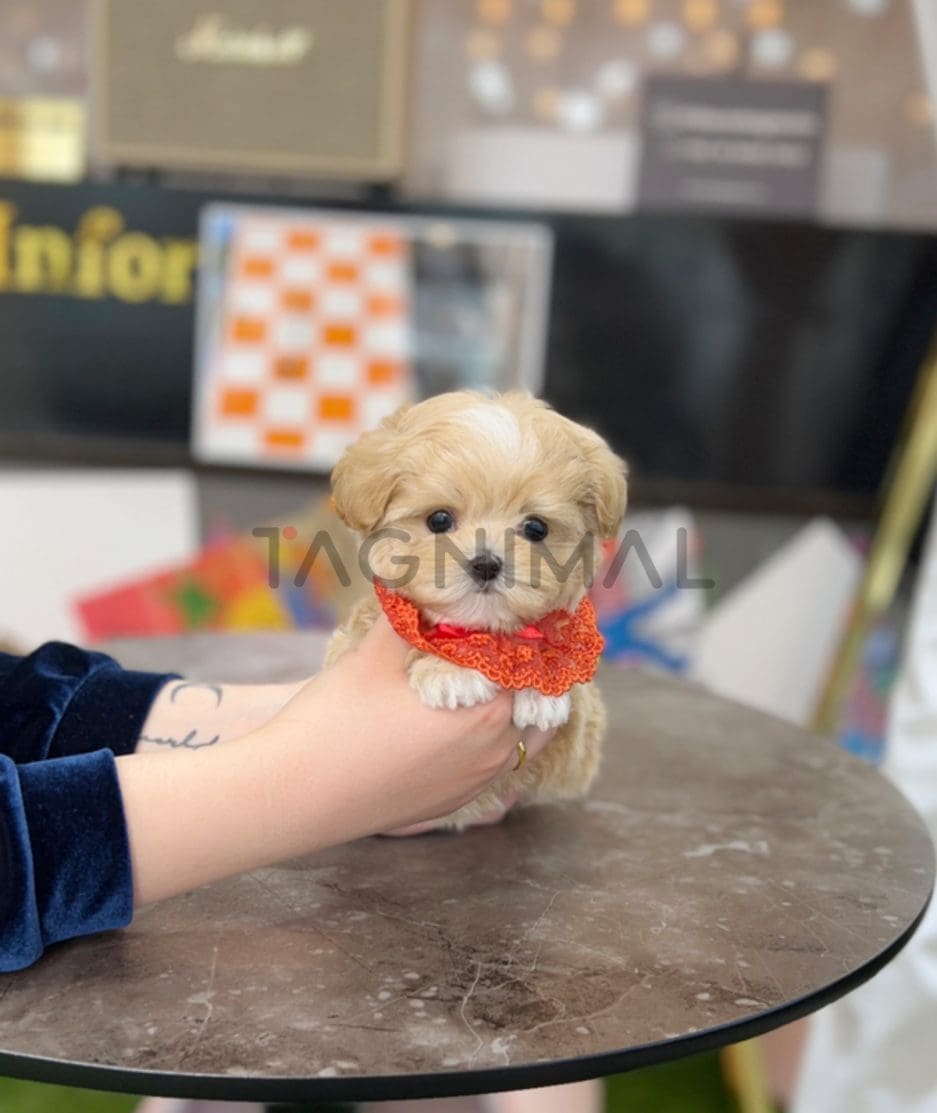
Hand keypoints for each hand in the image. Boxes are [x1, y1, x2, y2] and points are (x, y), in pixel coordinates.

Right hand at [118, 616, 555, 906]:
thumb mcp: (376, 654)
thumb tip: (422, 574)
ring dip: (512, 700)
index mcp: (489, 709)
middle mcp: (496, 750)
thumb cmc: (335, 722)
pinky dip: (492, 733)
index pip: (532, 659)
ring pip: (521, 734)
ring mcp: (477, 782)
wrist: (293, 796)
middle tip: (504, 631)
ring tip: (490, 669)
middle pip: (534, 696)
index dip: (526, 627)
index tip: (518, 603)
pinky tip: (462, 712)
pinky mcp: (454, 801)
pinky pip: (494, 762)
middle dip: (523, 662)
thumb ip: (410, 612)